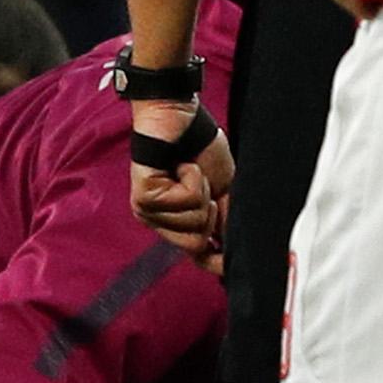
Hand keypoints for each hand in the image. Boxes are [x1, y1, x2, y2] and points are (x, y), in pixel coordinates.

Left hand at [130, 99, 232, 274]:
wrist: (179, 117)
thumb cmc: (200, 149)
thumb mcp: (224, 192)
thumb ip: (226, 223)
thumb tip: (236, 253)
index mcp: (177, 222)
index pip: (198, 257)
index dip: (218, 262)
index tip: (238, 265)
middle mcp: (159, 221)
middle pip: (197, 244)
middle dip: (211, 214)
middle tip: (204, 188)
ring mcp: (149, 211)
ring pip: (193, 223)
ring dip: (202, 192)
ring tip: (190, 172)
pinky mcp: (144, 197)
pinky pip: (185, 201)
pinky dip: (193, 180)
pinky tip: (182, 166)